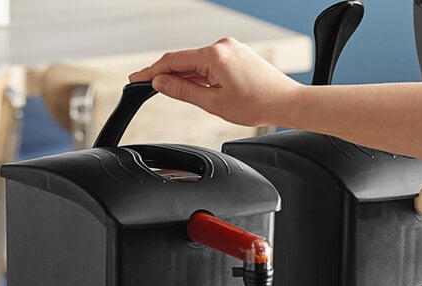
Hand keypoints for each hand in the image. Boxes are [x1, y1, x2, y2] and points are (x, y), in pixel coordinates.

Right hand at [129, 37, 300, 127]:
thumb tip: (161, 83)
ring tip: (172, 92)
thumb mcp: (212, 102)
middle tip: (144, 85)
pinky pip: (210, 63)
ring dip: (183, 76)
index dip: (151, 71)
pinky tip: (195, 87)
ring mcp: (230, 49)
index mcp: (214, 55)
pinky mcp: (237, 55)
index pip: (173, 61)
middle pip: (183, 60)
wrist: (285, 102)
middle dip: (165, 74)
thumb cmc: (256, 104)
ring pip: (197, 63)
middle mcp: (222, 46)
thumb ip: (183, 91)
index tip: (136, 78)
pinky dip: (198, 75)